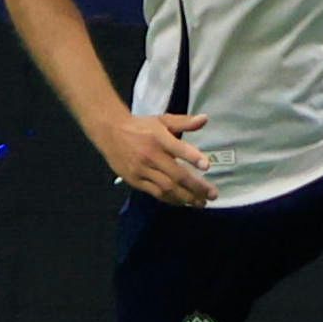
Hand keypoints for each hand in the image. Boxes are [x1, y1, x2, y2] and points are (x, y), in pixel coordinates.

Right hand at [93, 111, 219, 206]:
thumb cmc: (141, 127)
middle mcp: (151, 155)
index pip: (178, 148)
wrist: (110, 131)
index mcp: (159, 137)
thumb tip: (205, 119)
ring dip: (186, 197)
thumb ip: (184, 122)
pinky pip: (155, 193)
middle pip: (176, 174)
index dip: (193, 157)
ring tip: (201, 203)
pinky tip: (182, 202)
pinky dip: (170, 199)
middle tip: (212, 194)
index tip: (207, 166)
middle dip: (196, 186)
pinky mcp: (134, 180)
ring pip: (167, 187)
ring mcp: (142, 170)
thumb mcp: (162, 120)